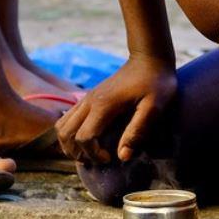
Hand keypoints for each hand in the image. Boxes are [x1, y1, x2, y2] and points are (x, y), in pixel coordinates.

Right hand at [55, 55, 176, 163]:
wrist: (149, 58)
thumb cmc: (156, 83)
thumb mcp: (155, 108)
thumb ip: (138, 131)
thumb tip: (123, 156)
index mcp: (103, 106)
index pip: (84, 137)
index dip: (93, 154)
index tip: (110, 159)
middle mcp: (89, 102)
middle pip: (65, 133)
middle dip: (77, 152)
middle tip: (98, 159)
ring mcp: (86, 98)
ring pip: (62, 126)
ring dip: (70, 144)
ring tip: (90, 153)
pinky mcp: (88, 97)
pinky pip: (68, 118)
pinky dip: (71, 133)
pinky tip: (89, 139)